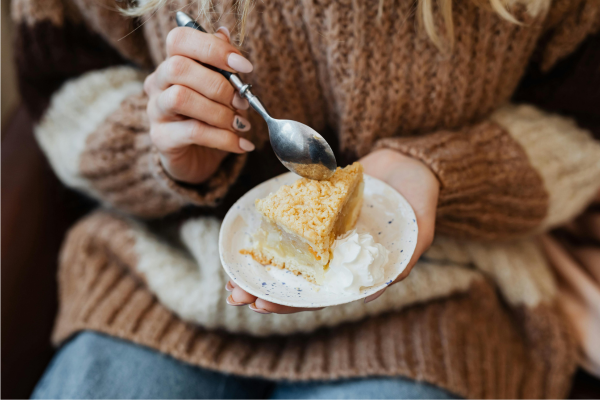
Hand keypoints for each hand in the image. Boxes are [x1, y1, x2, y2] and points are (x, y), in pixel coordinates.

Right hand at [144, 26, 255, 183]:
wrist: (197, 159)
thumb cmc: (211, 119)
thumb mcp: (222, 91)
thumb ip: (222, 65)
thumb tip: (224, 33)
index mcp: (172, 63)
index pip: (180, 40)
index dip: (213, 48)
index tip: (244, 67)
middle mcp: (158, 83)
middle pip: (178, 67)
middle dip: (218, 84)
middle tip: (242, 102)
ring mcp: (156, 110)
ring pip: (181, 98)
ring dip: (219, 112)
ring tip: (241, 124)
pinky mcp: (161, 138)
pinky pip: (193, 132)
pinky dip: (224, 138)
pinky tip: (242, 144)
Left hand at [225, 149, 438, 313]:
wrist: (411, 160)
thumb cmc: (420, 197)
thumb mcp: (420, 231)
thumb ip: (403, 260)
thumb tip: (375, 291)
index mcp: (356, 268)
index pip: (319, 294)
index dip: (290, 303)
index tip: (260, 304)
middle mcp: (336, 253)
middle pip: (296, 278)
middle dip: (264, 287)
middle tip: (234, 294)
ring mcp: (324, 231)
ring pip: (288, 253)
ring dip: (261, 263)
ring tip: (232, 271)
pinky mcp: (317, 208)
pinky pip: (291, 220)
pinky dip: (270, 228)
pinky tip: (249, 234)